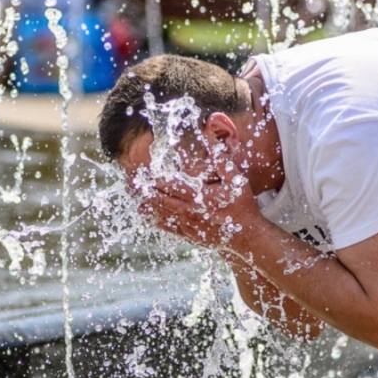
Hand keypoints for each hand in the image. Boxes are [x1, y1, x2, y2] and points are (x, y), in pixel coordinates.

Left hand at [138, 139, 260, 251]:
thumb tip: (210, 139)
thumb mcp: (236, 181)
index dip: (154, 178)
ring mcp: (187, 225)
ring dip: (146, 204)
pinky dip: (154, 219)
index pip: (170, 185)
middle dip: (144, 190)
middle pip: (159, 199)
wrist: (247, 238)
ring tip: (133, 196)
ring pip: (160, 214)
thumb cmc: (243, 207)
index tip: (143, 171)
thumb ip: (222, 160)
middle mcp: (189, 211)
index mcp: (199, 196)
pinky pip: (166, 227)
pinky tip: (146, 214)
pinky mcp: (188, 235)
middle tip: (130, 182)